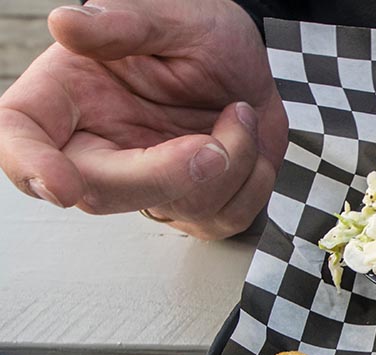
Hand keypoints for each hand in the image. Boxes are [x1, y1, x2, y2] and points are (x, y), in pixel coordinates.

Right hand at [0, 0, 287, 238]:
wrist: (255, 65)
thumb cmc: (202, 35)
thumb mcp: (171, 14)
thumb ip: (123, 24)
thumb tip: (66, 24)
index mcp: (68, 95)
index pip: (20, 136)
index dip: (29, 165)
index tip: (61, 185)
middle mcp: (98, 147)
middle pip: (100, 194)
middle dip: (167, 174)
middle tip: (213, 143)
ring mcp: (146, 185)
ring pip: (174, 208)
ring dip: (230, 163)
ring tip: (240, 113)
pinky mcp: (191, 207)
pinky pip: (223, 216)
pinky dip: (252, 179)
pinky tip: (246, 139)